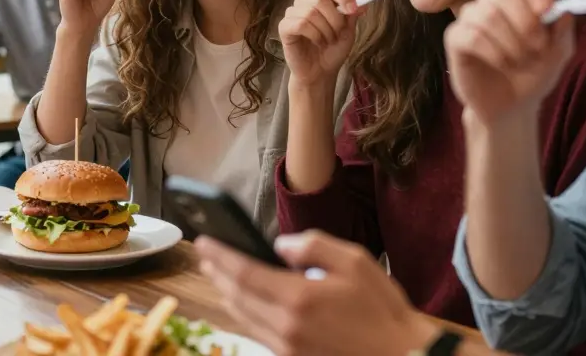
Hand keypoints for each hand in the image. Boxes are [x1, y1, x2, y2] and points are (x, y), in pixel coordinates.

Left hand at [197, 231, 437, 355]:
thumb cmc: (382, 310)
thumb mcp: (355, 262)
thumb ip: (313, 246)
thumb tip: (280, 245)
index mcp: (298, 298)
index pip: (244, 272)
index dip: (220, 255)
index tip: (203, 240)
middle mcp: (286, 327)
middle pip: (237, 296)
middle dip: (218, 273)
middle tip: (206, 256)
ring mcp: (287, 349)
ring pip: (244, 318)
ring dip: (228, 294)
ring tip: (219, 275)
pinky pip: (259, 335)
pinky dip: (245, 315)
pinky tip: (244, 303)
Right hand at [279, 0, 358, 85]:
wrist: (320, 72)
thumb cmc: (332, 50)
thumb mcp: (348, 32)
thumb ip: (352, 16)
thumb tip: (363, 4)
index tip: (352, 10)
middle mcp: (305, 2)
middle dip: (334, 20)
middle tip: (337, 35)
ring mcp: (292, 13)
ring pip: (310, 13)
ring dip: (324, 31)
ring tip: (326, 41)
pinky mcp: (284, 27)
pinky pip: (300, 24)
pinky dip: (313, 35)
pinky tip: (316, 42)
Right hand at [444, 0, 574, 124]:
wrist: (511, 105)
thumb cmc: (534, 74)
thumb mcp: (558, 54)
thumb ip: (562, 31)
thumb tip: (563, 10)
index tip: (547, 11)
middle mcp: (493, 1)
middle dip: (525, 22)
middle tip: (537, 47)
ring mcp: (471, 17)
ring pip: (487, 14)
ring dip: (510, 42)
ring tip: (520, 61)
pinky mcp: (455, 38)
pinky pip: (471, 35)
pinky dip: (493, 52)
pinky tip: (502, 64)